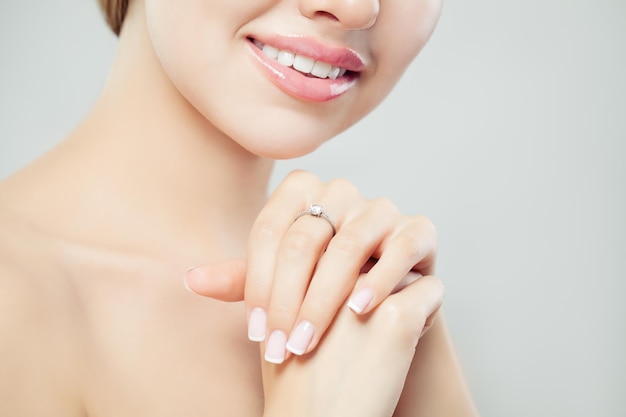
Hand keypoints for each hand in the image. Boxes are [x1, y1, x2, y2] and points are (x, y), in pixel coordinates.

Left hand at [185, 170, 436, 362]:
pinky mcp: (419, 230)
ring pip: (353, 240)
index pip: (270, 230)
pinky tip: (360, 310)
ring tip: (314, 334)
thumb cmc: (322, 293)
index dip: (258, 283)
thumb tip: (191, 280)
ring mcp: (382, 209)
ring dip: (329, 292)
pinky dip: (382, 278)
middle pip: (307, 236)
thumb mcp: (281, 287)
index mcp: (303, 194)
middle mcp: (342, 193)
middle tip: (282, 345)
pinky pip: (404, 245)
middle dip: (290, 298)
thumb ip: (243, 280)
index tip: (256, 333)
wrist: (378, 308)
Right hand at [262, 272, 443, 416]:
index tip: (343, 312)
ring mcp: (365, 288)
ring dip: (404, 296)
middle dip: (381, 282)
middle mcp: (333, 267)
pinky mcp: (397, 314)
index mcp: (305, 265)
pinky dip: (426, 314)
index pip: (348, 246)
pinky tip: (404, 342)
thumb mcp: (277, 320)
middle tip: (366, 323)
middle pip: (378, 254)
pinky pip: (431, 289)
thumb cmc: (297, 380)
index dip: (353, 278)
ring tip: (385, 335)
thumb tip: (327, 259)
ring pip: (407, 269)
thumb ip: (295, 283)